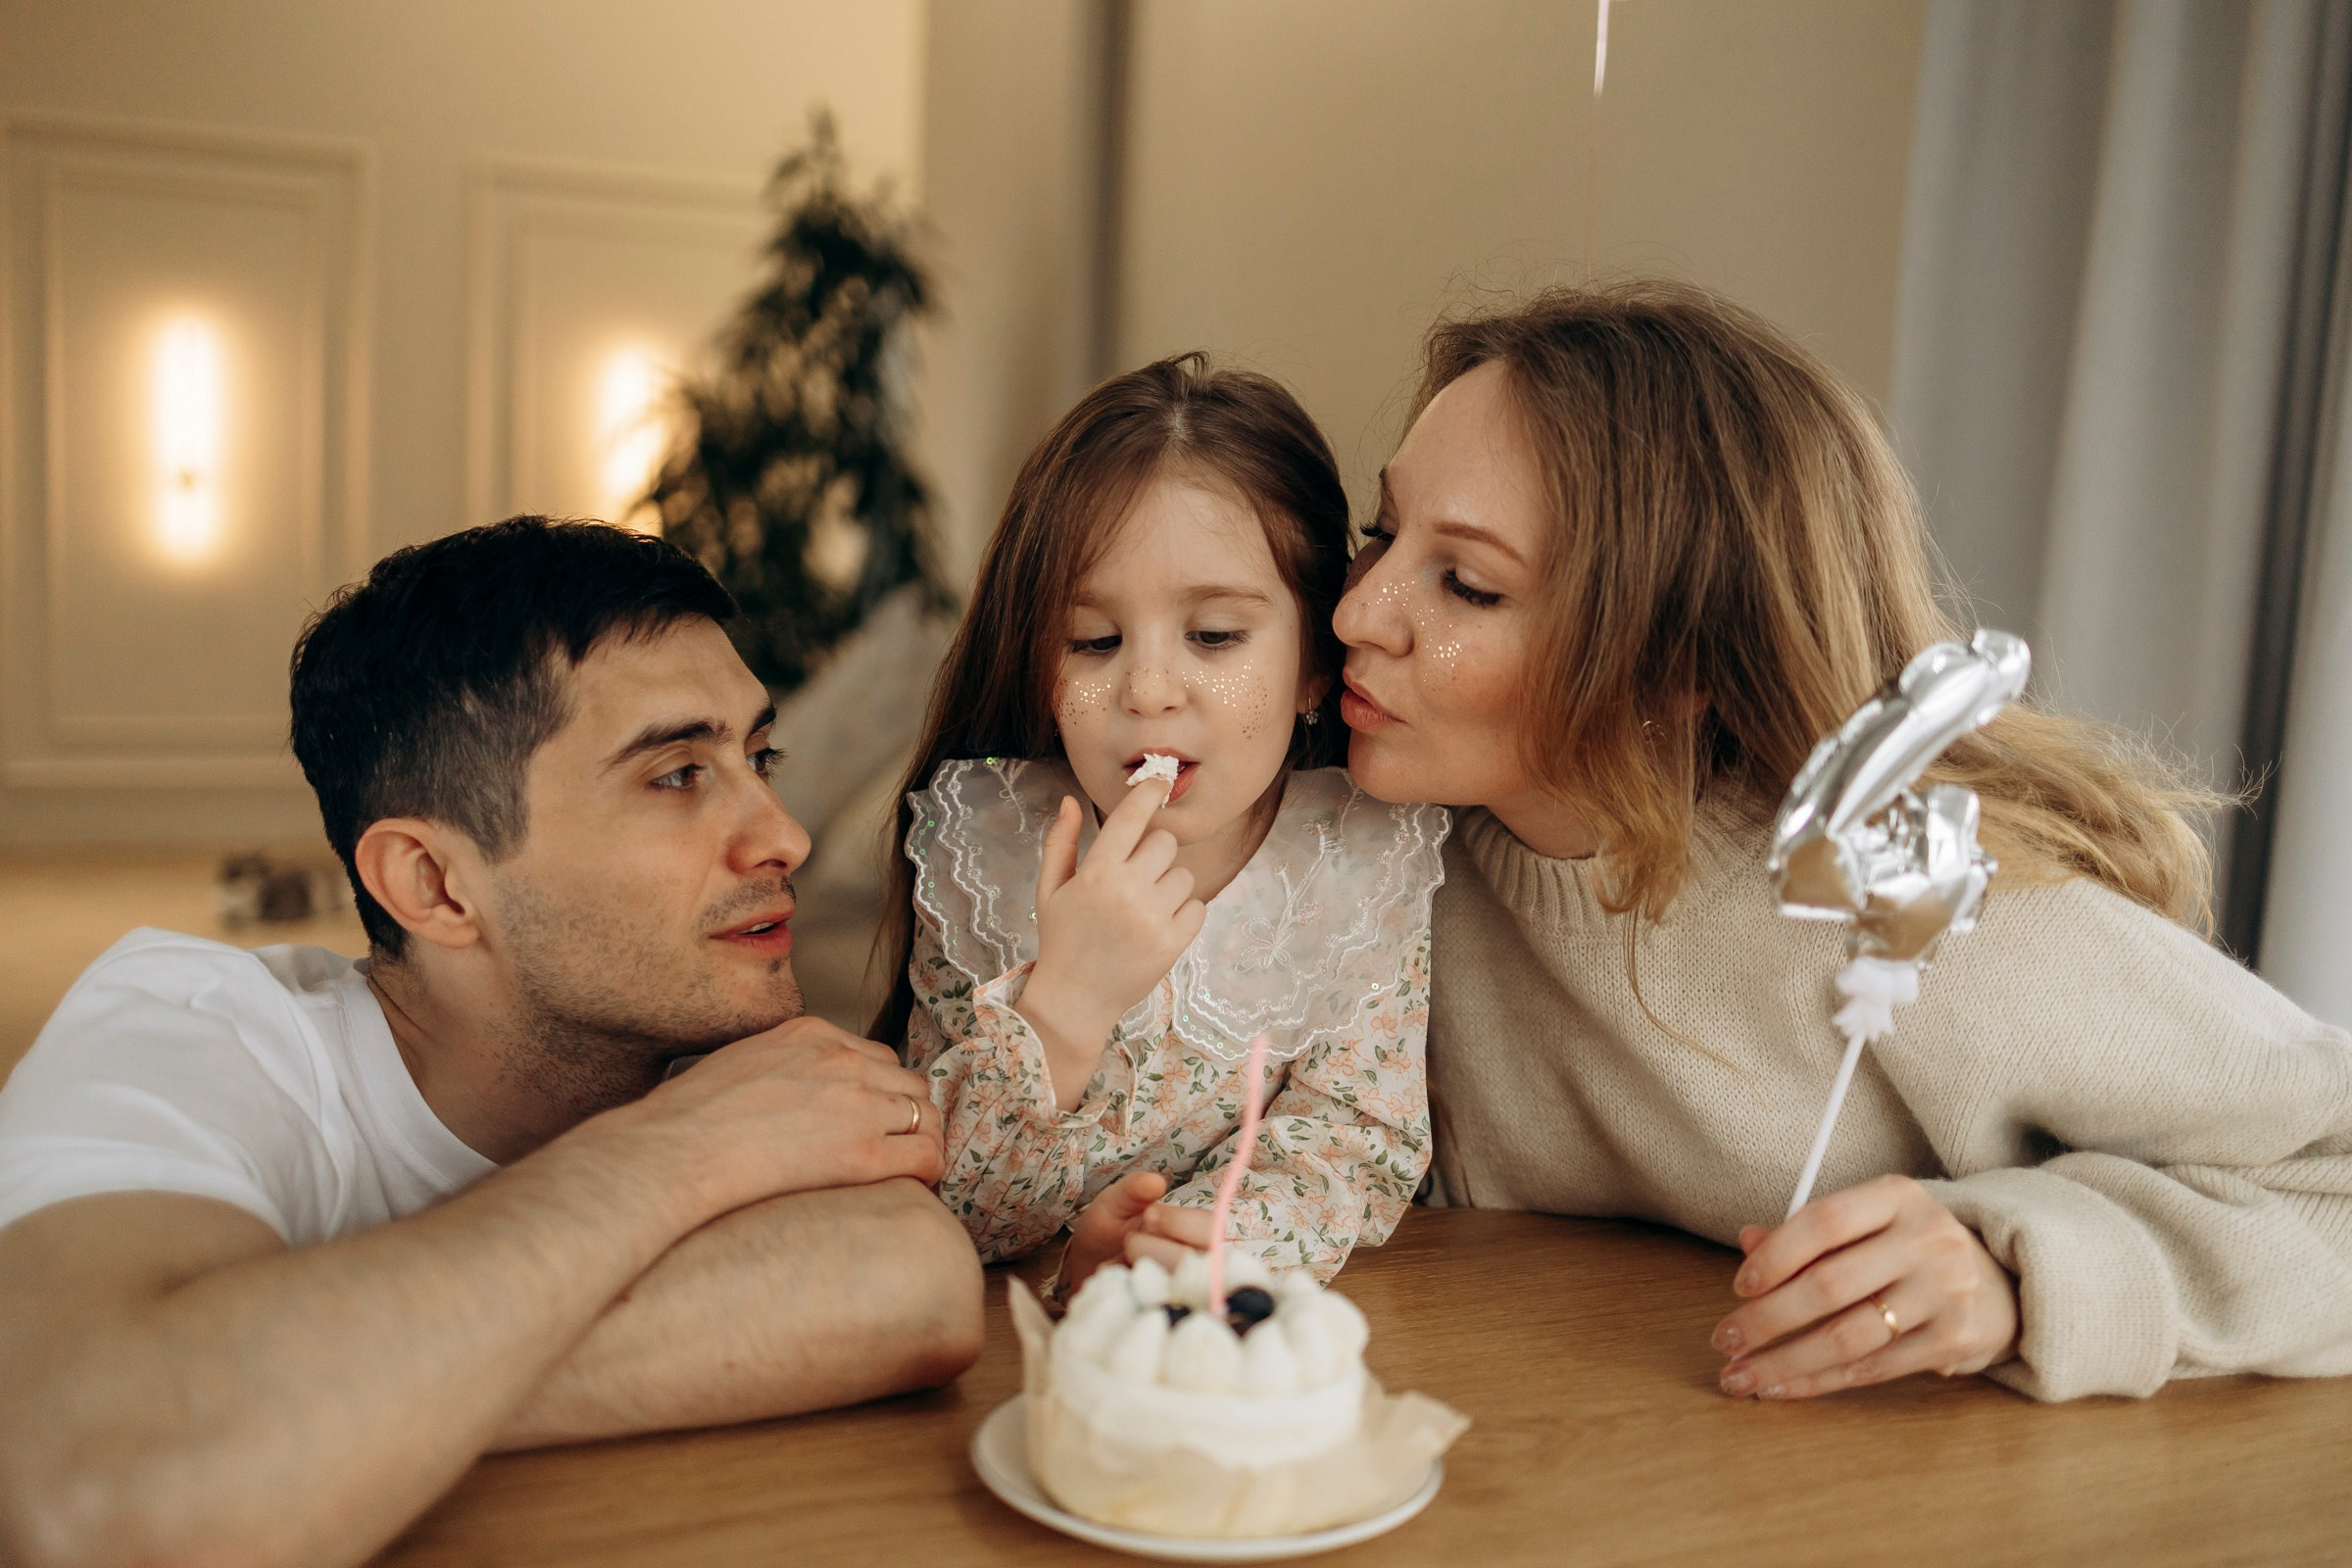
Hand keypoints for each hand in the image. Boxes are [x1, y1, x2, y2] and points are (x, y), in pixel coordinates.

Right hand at [610, 1016, 944, 1225]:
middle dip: (904, 1110)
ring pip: (924, 1114)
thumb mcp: (738, 1062)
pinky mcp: (861, 1154)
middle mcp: (843, 1061)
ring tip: (908, 1164)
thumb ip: (775, 1067)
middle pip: (906, 1081)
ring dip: (921, 1137)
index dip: (878, 1088)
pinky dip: (929, 1168)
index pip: (873, 1054)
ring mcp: (857, 1105)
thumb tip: (778, 1094)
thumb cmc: (686, 1117)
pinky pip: (925, 1155)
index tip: (871, 1114)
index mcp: (811, 1034)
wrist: (676, 1150)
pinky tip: (917, 1184)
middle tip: (896, 1142)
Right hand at [1017, 780, 1206, 1109]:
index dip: (1149, 792)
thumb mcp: (1050, 888)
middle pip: (1166, 843)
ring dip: (1168, 885)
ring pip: (1183, 875)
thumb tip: (1072, 800)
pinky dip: (1183, 912)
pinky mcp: (1173, 943)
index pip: (1132, 817)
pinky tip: (1157, 925)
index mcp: (1096, 873)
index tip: (1159, 782)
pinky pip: (1198, 906)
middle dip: (1153, 853)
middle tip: (1135, 876)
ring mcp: (1153, 919)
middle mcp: (1127, 891)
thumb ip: (1061, 841)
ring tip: (1143, 907)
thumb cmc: (1061, 938)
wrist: (1075, 999)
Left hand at [1059, 1173, 1216, 1292]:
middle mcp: (1200, 1262)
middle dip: (1153, 1248)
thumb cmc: (1111, 1228)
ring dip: (1140, 1270)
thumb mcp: (1116, 1202)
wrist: (1089, 1267)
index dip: (1180, 1224)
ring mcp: (1186, 1292)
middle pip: (1197, 1261)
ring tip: (1120, 1260)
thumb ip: (1133, 1190)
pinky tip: (1118, 1281)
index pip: (1212, 1229)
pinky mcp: (1167, 1313)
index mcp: (1199, 1230)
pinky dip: (1130, 1291)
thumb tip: (1155, 1183)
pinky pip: (1155, 1307)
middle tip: (1129, 1242)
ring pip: (1176, 1286)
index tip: (1148, 1217)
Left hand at [1711, 1174, 2018, 1399]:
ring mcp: (1945, 1292)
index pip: (1825, 1221)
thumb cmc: (1907, 1250)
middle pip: (1831, 1284)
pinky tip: (1782, 1387)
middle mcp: (1927, 1240)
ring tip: (1742, 1375)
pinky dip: (1818, 1382)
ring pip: (1848, 1336)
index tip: (1739, 1286)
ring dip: (1785, 1361)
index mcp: (1898, 1197)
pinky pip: (1871, 1368)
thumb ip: (1808, 1234)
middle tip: (1725, 1340)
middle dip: (1767, 1318)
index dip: (1776, 1255)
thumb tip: (1748, 1242)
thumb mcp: (1868, 1224)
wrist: (1998, 1283)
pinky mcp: (1954, 1339)